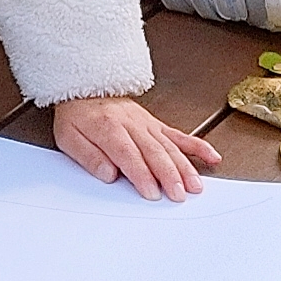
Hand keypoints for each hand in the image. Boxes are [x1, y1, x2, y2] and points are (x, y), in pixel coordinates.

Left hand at [54, 91, 220, 199]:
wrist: (86, 86)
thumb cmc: (77, 116)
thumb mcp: (68, 137)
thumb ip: (88, 157)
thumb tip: (108, 174)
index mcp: (109, 129)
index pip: (128, 155)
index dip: (141, 174)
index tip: (151, 192)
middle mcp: (132, 125)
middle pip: (154, 152)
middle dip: (169, 175)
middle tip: (179, 195)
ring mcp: (147, 124)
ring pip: (169, 146)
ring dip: (184, 166)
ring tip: (195, 185)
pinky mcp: (156, 124)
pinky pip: (179, 135)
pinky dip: (197, 146)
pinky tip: (211, 157)